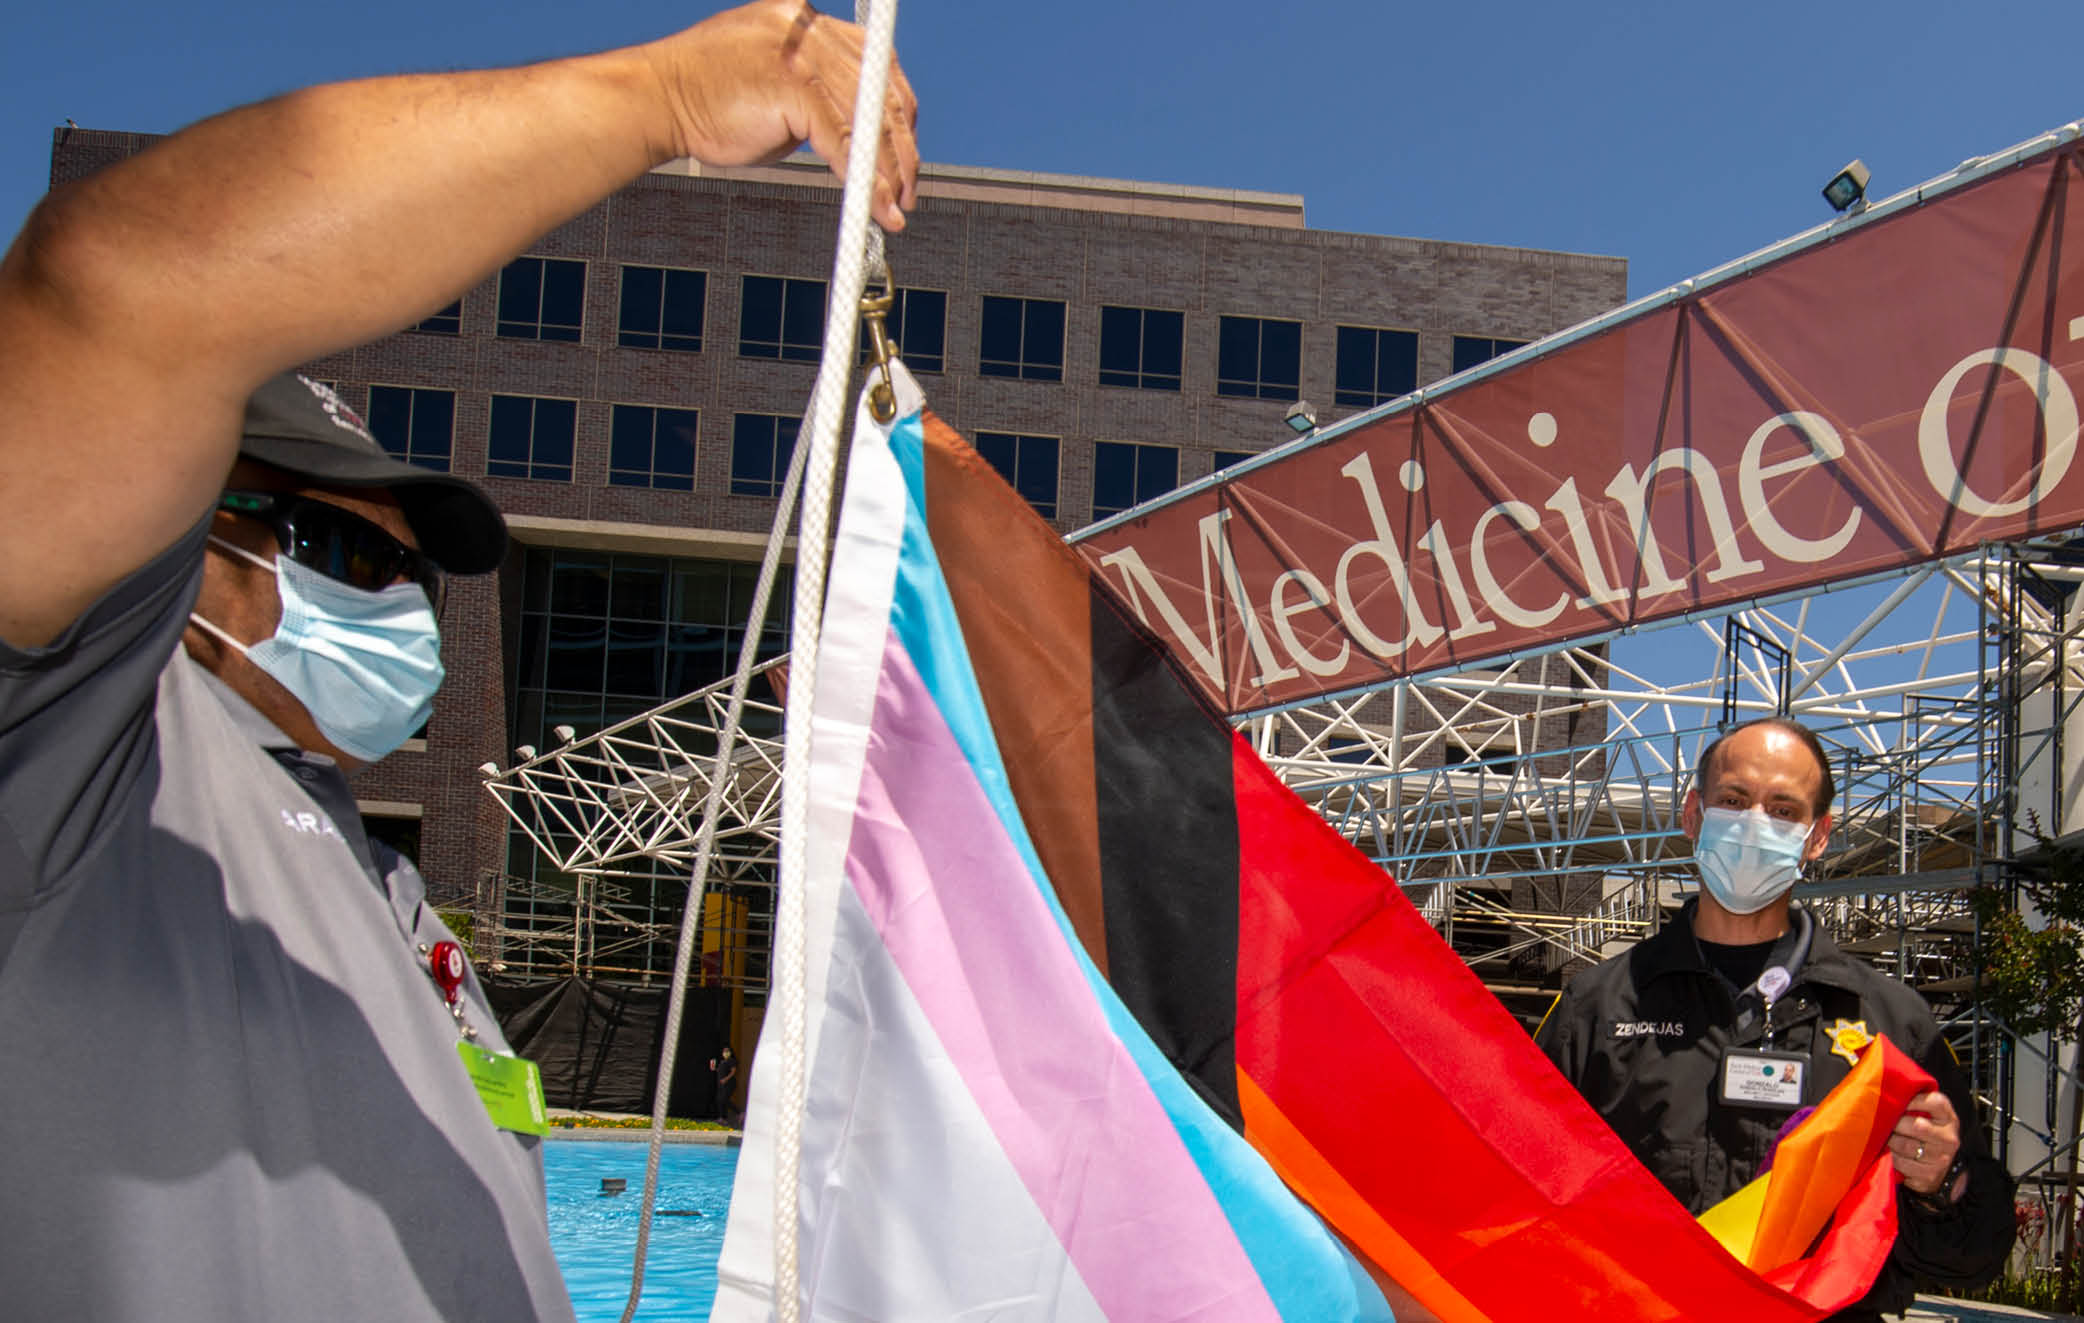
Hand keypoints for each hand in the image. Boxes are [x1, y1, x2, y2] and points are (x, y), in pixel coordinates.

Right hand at [648, 0, 919, 229]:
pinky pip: (843, 139)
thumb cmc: (707, 101)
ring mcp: (800, 53)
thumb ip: (819, 96)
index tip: (906, 150)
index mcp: (806, 20)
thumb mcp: (775, 88)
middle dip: (902, 147)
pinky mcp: (792, 85)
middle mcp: (808, 27)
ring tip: (895, 208)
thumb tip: (865, 138)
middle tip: (909, 190)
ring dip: (888, 172)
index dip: (899, 111)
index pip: (876, 62)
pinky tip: (874, 205)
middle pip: (881, 89)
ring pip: (866, 119)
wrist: (653, 101)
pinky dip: (864, 179)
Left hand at [1889, 1089, 1962, 1197]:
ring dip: (1890, 1141)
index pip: (1935, 1102)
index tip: (1897, 1100)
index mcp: (1948, 1119)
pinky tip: (1888, 1153)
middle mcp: (1948, 1139)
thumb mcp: (1931, 1115)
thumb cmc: (1929, 1134)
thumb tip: (1888, 1085)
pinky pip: (1902, 1164)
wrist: (1943, 1169)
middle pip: (1917, 1125)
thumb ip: (1917, 1101)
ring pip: (1906, 1146)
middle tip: (1883, 1122)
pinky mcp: (1929, 1176)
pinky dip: (1890, 1158)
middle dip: (1895, 1123)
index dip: (1913, 1099)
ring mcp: (1941, 1159)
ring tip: (1884, 1137)